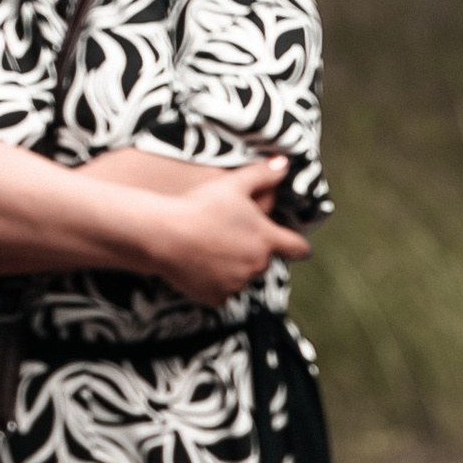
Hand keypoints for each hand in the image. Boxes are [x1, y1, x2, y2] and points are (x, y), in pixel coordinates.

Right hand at [134, 156, 310, 309]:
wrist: (165, 235)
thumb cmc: (201, 206)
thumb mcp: (234, 184)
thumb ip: (264, 174)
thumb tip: (285, 163)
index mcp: (266, 239)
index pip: (297, 248)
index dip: (297, 246)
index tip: (295, 246)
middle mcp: (256, 265)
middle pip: (263, 261)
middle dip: (252, 251)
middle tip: (229, 236)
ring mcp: (237, 284)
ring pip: (242, 277)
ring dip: (234, 268)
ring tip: (211, 249)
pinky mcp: (217, 298)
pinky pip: (222, 293)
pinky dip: (215, 284)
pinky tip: (201, 267)